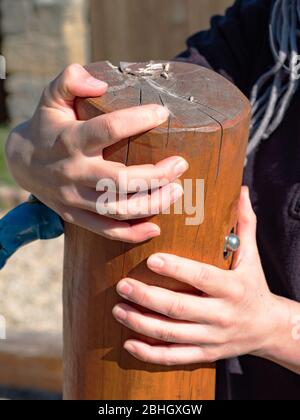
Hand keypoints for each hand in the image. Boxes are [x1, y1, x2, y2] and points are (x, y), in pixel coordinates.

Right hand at [5, 64, 187, 242]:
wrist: (22, 163)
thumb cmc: (48, 127)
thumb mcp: (51, 97)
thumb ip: (69, 80)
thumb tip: (100, 83)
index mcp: (70, 140)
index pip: (109, 129)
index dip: (139, 119)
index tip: (163, 113)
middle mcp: (73, 172)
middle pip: (120, 180)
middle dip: (156, 175)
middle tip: (181, 164)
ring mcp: (73, 198)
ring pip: (117, 209)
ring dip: (152, 204)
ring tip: (177, 191)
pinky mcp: (74, 216)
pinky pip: (105, 230)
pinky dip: (131, 234)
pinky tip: (155, 229)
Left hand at [113, 187, 287, 364]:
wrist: (269, 328)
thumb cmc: (254, 285)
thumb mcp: (252, 256)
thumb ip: (244, 223)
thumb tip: (239, 190)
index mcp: (233, 287)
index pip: (202, 278)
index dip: (177, 270)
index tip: (151, 260)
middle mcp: (222, 315)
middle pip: (180, 308)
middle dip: (147, 297)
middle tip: (122, 285)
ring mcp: (213, 338)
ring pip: (172, 334)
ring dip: (141, 323)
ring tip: (118, 308)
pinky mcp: (206, 353)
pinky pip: (174, 358)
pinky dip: (150, 353)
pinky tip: (129, 342)